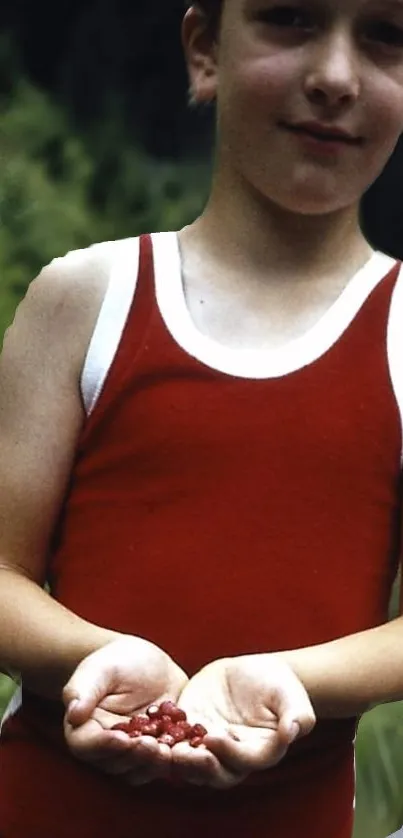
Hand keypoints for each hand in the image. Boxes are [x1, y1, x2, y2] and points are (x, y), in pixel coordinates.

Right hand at [62, 635, 187, 785]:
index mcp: (85, 727)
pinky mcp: (154, 751)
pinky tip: (184, 748)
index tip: (123, 738)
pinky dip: (171, 761)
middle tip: (152, 745)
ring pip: (137, 771)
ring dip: (152, 764)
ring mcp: (131, 752)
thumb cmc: (115, 661)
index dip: (104, 746)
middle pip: (114, 763)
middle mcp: (105, 747)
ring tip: (167, 750)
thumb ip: (84, 689)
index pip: (87, 746)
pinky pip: (160, 765)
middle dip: (133, 757)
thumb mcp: (99, 669)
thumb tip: (73, 713)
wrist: (145, 663)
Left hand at [170, 654, 315, 788]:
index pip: (247, 760)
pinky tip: (150, 730)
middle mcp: (233, 756)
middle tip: (183, 754)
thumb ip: (296, 714)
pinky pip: (174, 742)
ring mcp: (209, 745)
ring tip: (164, 748)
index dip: (231, 752)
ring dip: (177, 760)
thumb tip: (293, 731)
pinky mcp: (190, 730)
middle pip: (216, 773)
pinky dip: (162, 740)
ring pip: (192, 765)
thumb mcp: (290, 694)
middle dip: (199, 766)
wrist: (252, 671)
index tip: (215, 737)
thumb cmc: (278, 684)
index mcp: (261, 751)